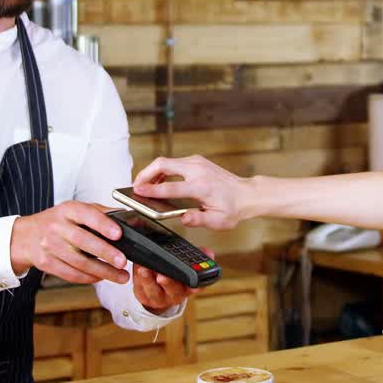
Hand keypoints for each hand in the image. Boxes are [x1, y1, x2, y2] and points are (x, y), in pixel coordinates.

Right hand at [10, 201, 129, 284]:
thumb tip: (126, 218)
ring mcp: (50, 246)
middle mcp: (57, 227)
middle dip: (105, 253)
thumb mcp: (73, 210)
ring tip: (120, 276)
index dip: (103, 224)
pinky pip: (70, 274)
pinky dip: (88, 278)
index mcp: (67, 210)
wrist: (24, 236)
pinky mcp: (46, 263)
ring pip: (79, 262)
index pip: (87, 214)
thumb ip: (98, 213)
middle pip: (83, 241)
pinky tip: (101, 278)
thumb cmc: (56, 222)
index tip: (119, 234)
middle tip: (123, 262)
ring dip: (102, 271)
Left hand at [131, 247, 211, 313]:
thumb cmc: (173, 279)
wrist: (157, 295)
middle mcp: (174, 294)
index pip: (195, 288)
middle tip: (162, 275)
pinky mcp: (143, 295)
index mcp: (187, 288)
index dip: (196, 287)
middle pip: (173, 289)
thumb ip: (200, 257)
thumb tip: (209, 252)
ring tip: (144, 268)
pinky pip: (139, 286)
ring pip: (153, 289)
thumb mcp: (188, 268)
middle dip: (168, 282)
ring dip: (148, 279)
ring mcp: (158, 297)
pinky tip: (136, 266)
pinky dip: (137, 276)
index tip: (193, 285)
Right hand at [132, 155, 247, 230]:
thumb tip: (183, 218)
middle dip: (145, 174)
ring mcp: (197, 162)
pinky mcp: (197, 161)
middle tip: (135, 186)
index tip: (137, 192)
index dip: (151, 190)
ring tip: (144, 186)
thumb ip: (199, 219)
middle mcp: (198, 170)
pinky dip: (162, 170)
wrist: (246, 195)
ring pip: (166, 161)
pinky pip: (173, 162)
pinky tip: (159, 181)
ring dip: (152, 171)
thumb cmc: (232, 209)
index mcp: (201, 186)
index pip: (170, 187)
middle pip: (163, 164)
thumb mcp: (218, 221)